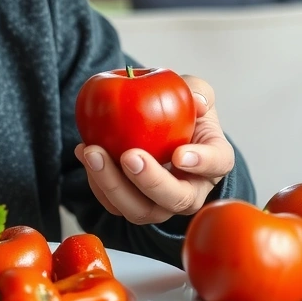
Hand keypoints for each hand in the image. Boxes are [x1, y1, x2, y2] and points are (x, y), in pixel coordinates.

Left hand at [73, 76, 233, 226]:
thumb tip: (199, 103)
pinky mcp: (130, 204)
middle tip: (129, 156)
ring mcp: (159, 203)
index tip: (180, 154)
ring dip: (113, 185)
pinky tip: (84, 151)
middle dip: (150, 181)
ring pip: (140, 209)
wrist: (155, 122)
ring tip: (93, 153)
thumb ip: (197, 90)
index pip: (217, 164)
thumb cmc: (181, 109)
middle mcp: (190, 190)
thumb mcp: (193, 91)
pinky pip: (112, 202)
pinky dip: (95, 180)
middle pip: (176, 199)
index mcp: (213, 160)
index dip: (202, 162)